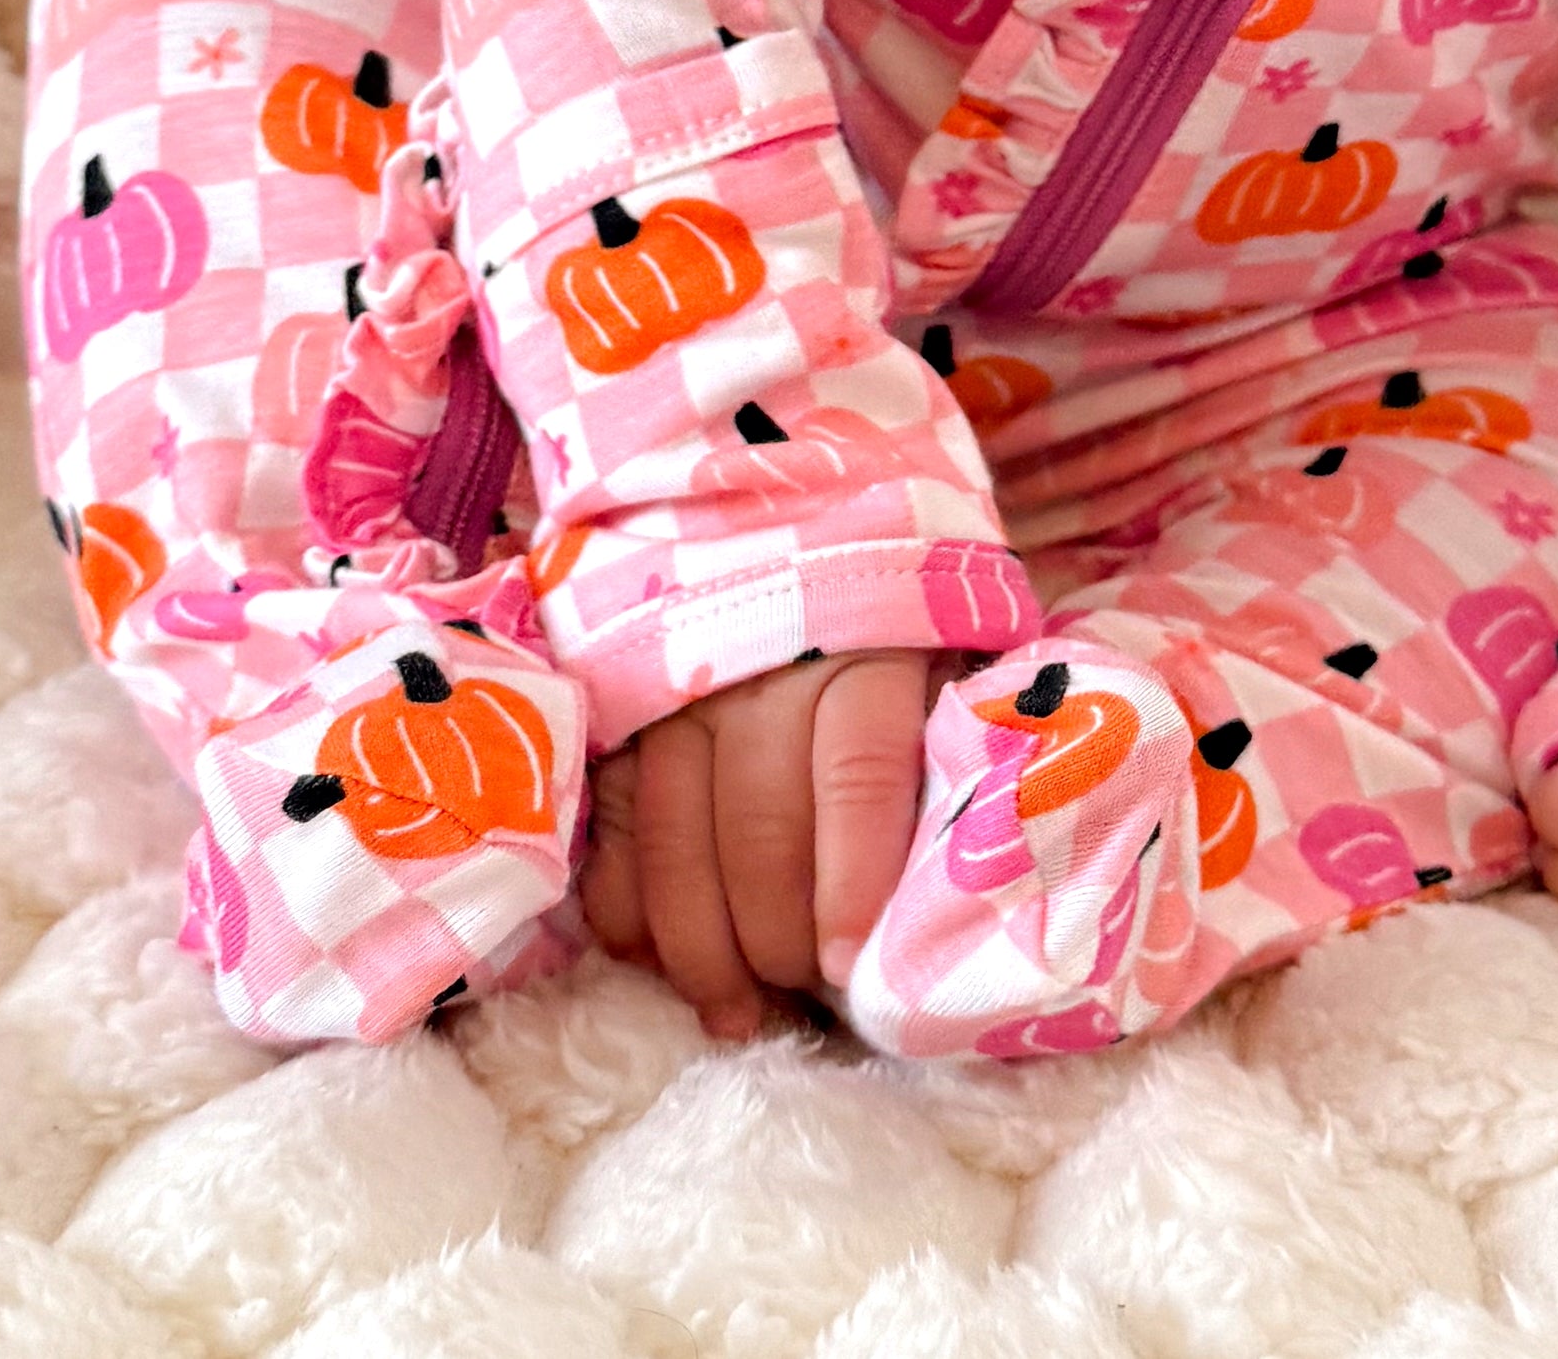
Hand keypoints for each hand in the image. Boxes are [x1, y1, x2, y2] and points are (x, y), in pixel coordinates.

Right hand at [581, 648, 927, 1037]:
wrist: (777, 543)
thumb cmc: (885, 635)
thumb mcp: (937, 670)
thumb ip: (942, 759)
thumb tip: (946, 892)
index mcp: (863, 652)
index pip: (858, 775)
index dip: (853, 880)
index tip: (849, 969)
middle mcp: (761, 670)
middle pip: (759, 826)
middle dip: (778, 937)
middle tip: (804, 997)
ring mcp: (676, 694)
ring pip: (674, 842)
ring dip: (701, 949)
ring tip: (735, 1014)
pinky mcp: (618, 720)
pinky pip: (611, 834)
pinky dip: (626, 913)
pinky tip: (656, 962)